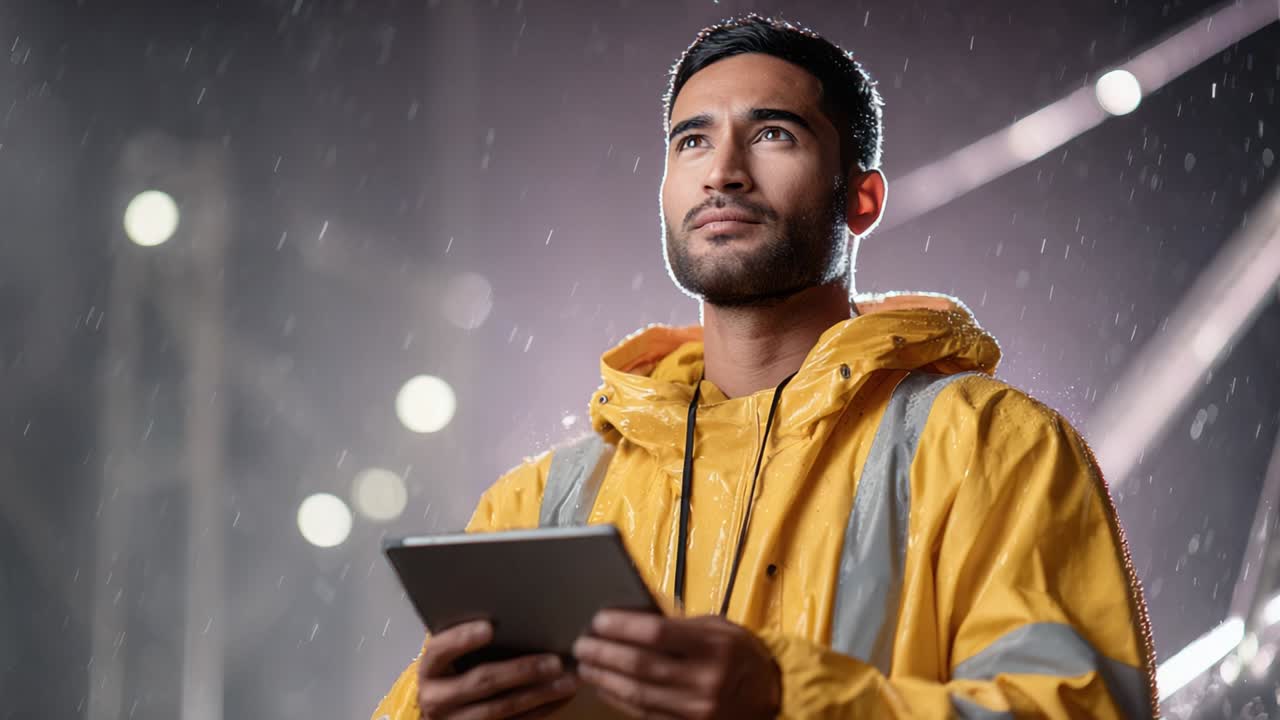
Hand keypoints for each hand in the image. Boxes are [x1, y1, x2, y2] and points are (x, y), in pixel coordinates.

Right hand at [417, 620, 577, 719]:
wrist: (445, 712)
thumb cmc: (455, 672)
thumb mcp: (452, 655)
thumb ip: (468, 638)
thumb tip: (511, 607)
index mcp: (430, 669)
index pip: (439, 651)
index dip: (462, 639)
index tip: (488, 627)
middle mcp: (437, 697)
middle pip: (481, 681)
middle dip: (521, 670)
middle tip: (554, 661)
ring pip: (502, 708)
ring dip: (539, 694)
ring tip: (567, 681)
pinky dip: (541, 710)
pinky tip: (560, 697)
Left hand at [571, 610, 781, 719]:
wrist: (770, 694)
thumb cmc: (740, 654)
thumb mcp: (718, 627)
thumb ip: (679, 625)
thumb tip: (630, 618)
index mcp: (714, 646)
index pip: (657, 634)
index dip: (622, 626)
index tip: (599, 620)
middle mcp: (705, 680)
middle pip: (641, 666)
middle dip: (604, 654)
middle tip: (582, 644)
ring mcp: (697, 708)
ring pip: (637, 694)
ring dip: (605, 679)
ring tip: (585, 666)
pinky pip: (644, 714)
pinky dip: (619, 699)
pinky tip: (605, 686)